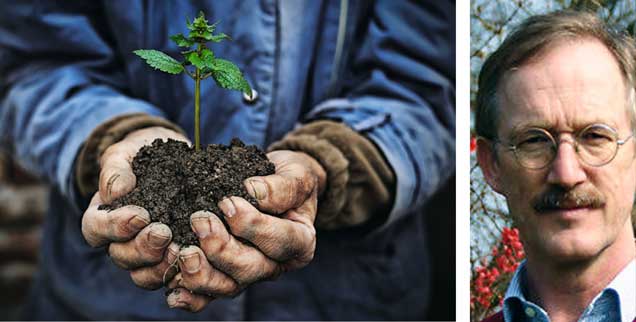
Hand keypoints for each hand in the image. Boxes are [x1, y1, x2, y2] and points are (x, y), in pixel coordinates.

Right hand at [81, 126, 188, 288]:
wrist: (172, 159)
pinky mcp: (173, 258)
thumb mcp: (124, 153)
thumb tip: (117, 192)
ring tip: (180, 250)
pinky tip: (197, 261)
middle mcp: (122, 241)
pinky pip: (173, 276)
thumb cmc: (141, 155)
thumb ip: (115, 170)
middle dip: (142, 248)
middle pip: (122, 256)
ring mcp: (147, 254)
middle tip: (163, 233)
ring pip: (145, 274)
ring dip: (161, 266)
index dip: (115, 227)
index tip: (140, 215)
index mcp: (103, 216)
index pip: (96, 230)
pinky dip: (183, 274)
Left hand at [166, 150, 325, 311]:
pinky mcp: (224, 277)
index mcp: (300, 243)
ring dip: (202, 273)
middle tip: (200, 220)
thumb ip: (283, 186)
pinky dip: (189, 296)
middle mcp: (275, 265)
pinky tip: (173, 290)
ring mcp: (248, 275)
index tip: (228, 203)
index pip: (280, 242)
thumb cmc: (288, 178)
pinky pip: (206, 296)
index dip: (253, 226)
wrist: (274, 183)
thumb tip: (253, 191)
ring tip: (182, 251)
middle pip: (250, 269)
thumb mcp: (297, 175)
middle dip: (222, 249)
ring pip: (227, 287)